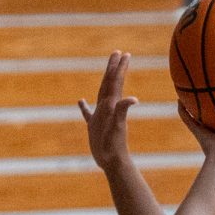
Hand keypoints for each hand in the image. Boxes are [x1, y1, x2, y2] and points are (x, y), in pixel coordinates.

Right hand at [80, 50, 138, 170]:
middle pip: (110, 83)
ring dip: (105, 81)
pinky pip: (88, 113)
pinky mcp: (94, 126)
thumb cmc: (114, 145)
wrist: (112, 161)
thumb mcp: (117, 126)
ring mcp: (101, 116)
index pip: (115, 82)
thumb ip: (122, 110)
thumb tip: (133, 99)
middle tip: (118, 53)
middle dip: (114, 68)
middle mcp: (107, 108)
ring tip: (107, 71)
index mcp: (111, 105)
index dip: (118, 68)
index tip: (123, 54)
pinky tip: (81, 101)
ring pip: (102, 94)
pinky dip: (85, 107)